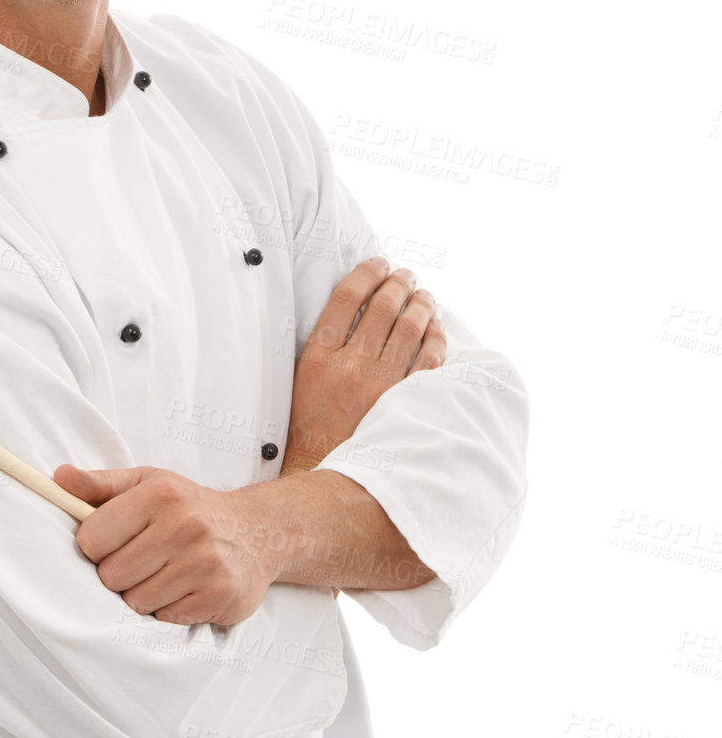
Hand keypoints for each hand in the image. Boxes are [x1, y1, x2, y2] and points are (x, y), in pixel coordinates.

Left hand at [51, 463, 278, 626]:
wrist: (257, 531)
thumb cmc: (190, 506)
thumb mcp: (147, 483)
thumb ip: (100, 484)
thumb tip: (58, 478)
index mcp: (159, 494)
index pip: (91, 540)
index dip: (96, 546)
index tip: (114, 542)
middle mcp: (184, 526)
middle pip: (111, 576)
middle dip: (120, 573)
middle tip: (144, 559)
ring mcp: (205, 563)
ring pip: (136, 602)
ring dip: (144, 593)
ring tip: (166, 572)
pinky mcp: (219, 595)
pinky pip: (166, 617)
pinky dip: (170, 607)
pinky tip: (185, 587)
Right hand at [281, 257, 446, 474]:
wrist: (323, 474)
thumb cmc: (308, 427)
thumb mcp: (302, 379)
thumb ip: (322, 345)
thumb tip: (349, 310)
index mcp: (319, 356)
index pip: (347, 297)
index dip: (366, 273)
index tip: (377, 263)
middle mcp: (350, 366)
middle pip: (382, 306)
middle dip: (398, 283)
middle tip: (406, 276)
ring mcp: (379, 385)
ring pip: (410, 328)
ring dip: (421, 304)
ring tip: (424, 296)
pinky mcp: (402, 404)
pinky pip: (429, 360)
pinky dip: (435, 337)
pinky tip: (436, 327)